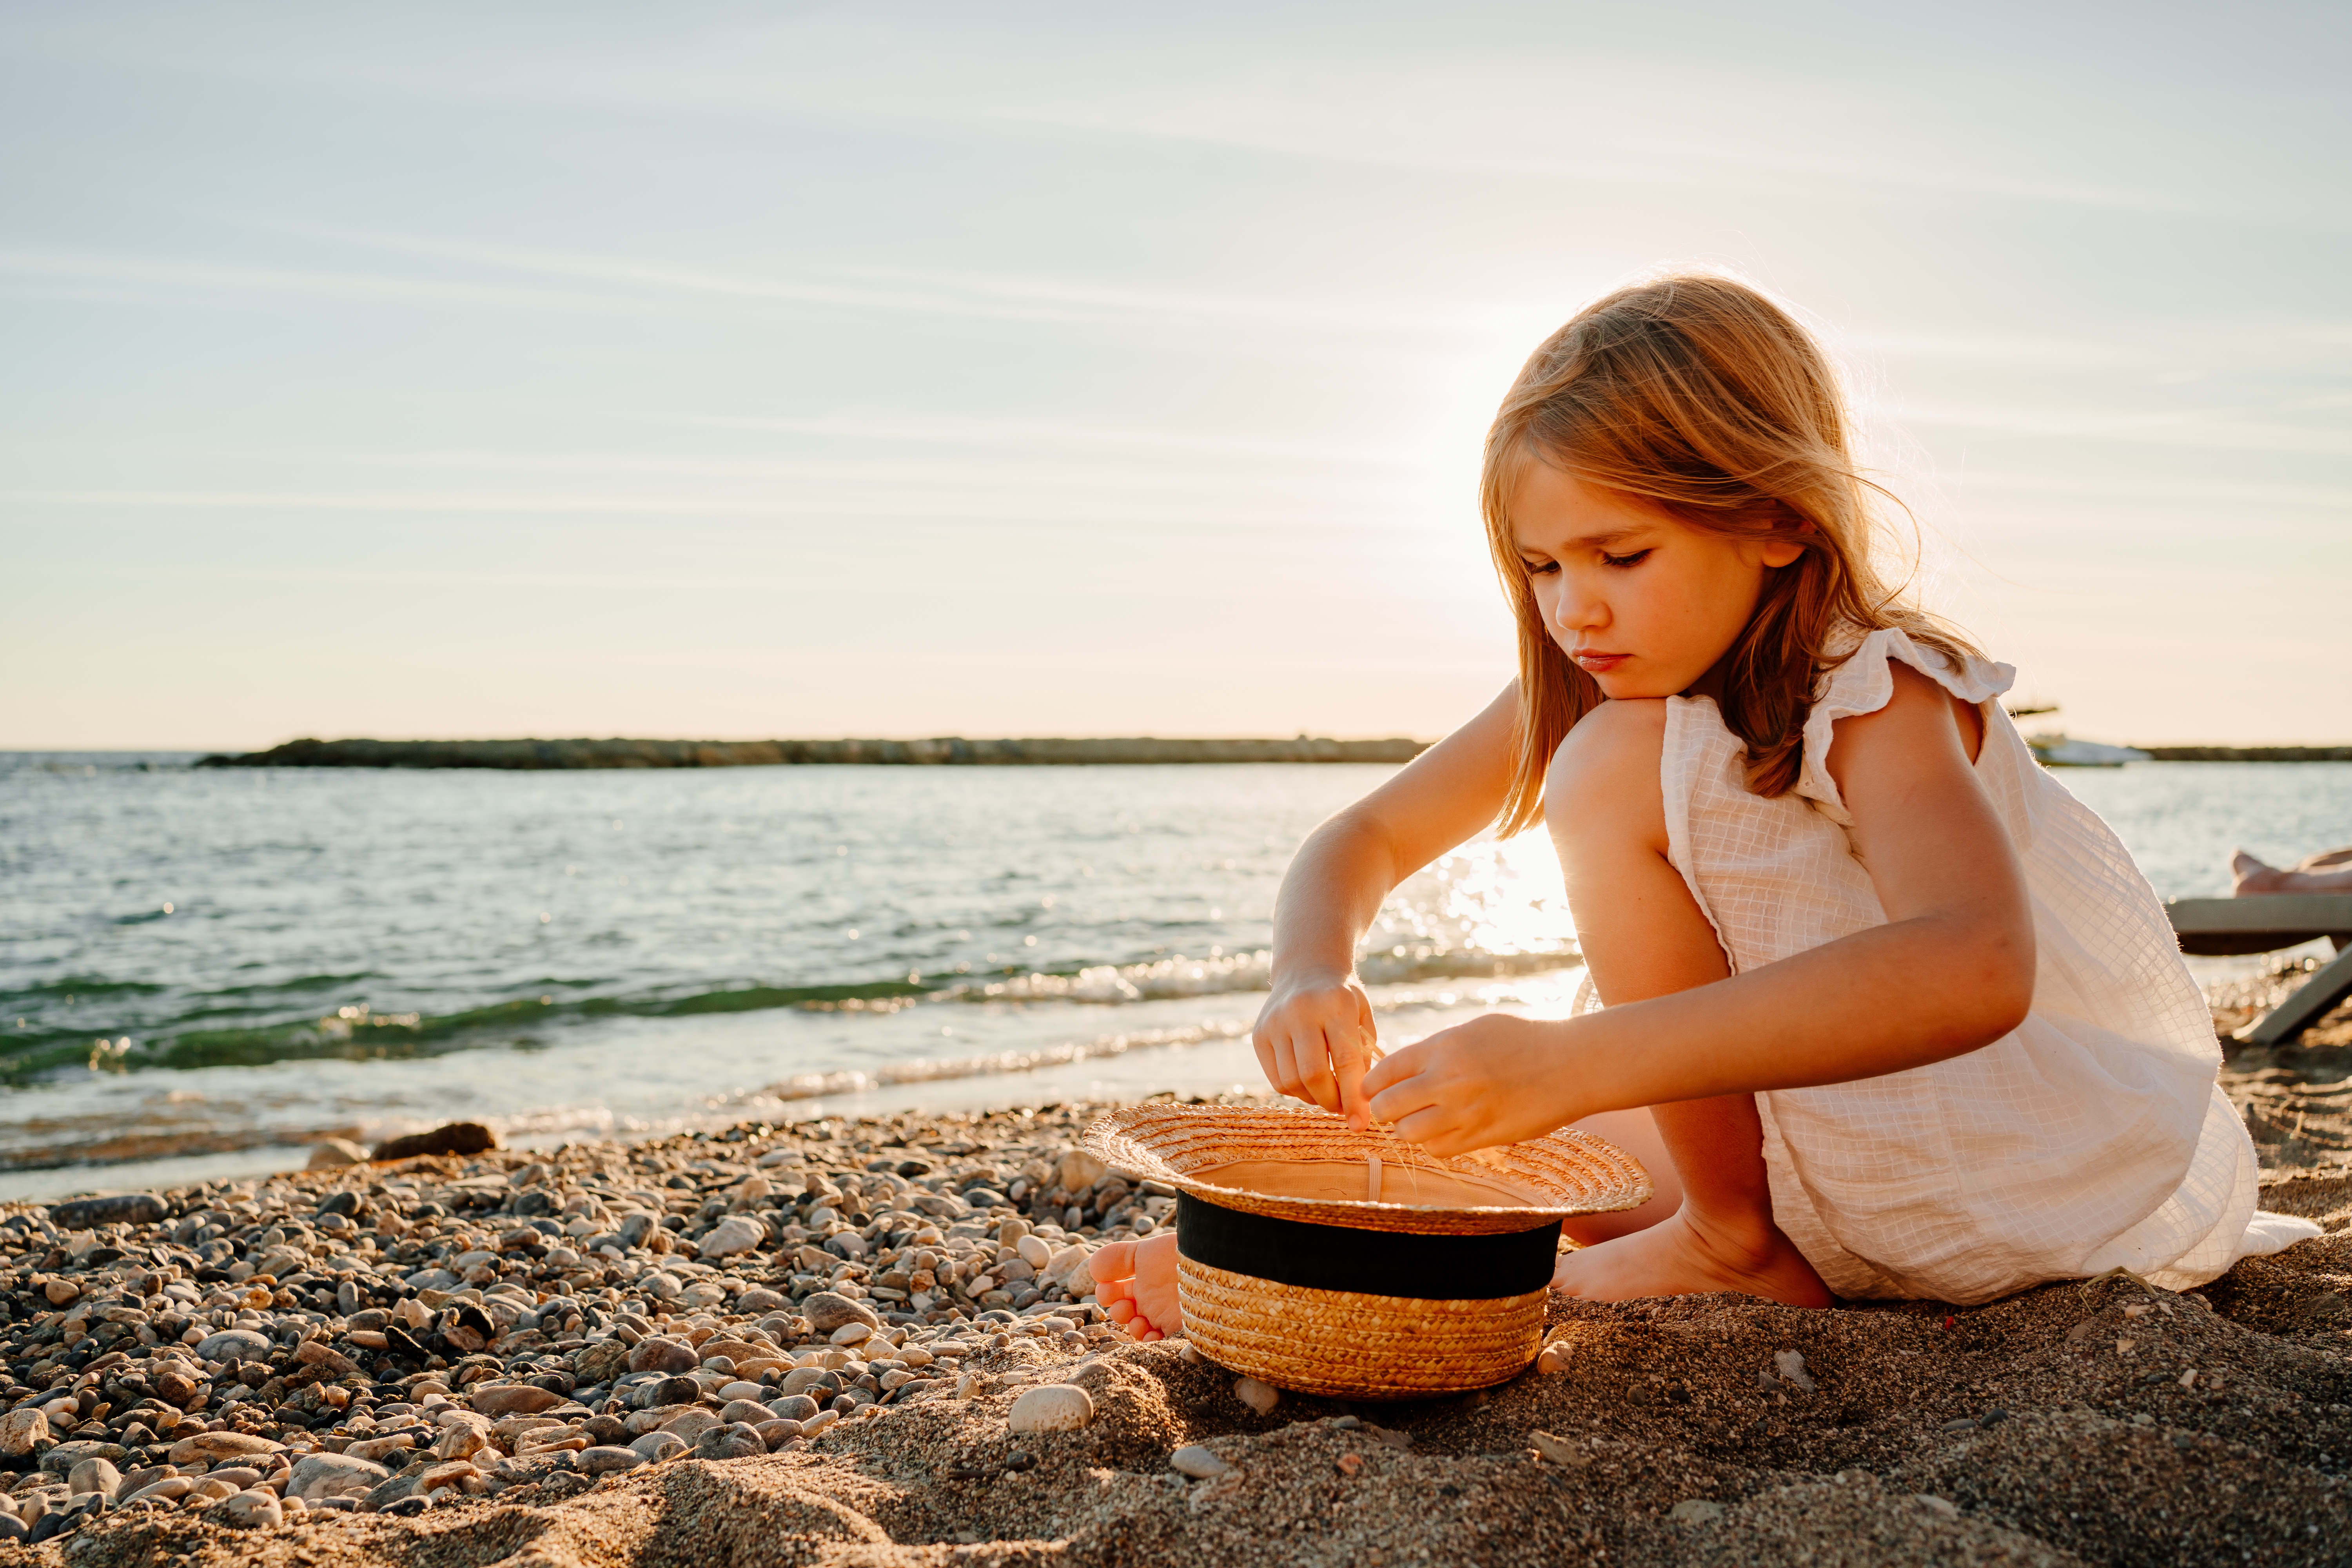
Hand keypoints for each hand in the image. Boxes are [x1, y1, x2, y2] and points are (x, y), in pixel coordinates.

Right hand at [1252, 971, 1379, 1125]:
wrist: (1307, 970)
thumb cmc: (1343, 1001)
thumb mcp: (1363, 1019)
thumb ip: (1363, 1058)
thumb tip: (1359, 1106)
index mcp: (1336, 1005)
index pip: (1345, 1062)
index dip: (1353, 1098)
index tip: (1360, 1125)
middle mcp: (1300, 1011)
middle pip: (1313, 1075)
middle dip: (1331, 1101)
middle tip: (1342, 1108)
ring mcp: (1275, 1022)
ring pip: (1291, 1081)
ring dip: (1313, 1098)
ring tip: (1327, 1093)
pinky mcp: (1259, 1034)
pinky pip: (1276, 1078)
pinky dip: (1295, 1089)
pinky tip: (1308, 1081)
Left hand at [1361, 1012, 1581, 1156]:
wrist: (1570, 1064)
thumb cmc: (1523, 1040)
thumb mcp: (1474, 1029)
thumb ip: (1437, 1049)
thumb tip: (1404, 1068)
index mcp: (1443, 1047)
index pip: (1384, 1071)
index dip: (1372, 1084)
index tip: (1372, 1090)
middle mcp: (1447, 1080)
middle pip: (1387, 1106)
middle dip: (1383, 1109)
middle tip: (1392, 1108)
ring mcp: (1464, 1112)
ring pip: (1408, 1134)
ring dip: (1408, 1129)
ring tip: (1420, 1121)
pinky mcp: (1482, 1137)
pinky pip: (1438, 1150)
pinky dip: (1434, 1144)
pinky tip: (1445, 1132)